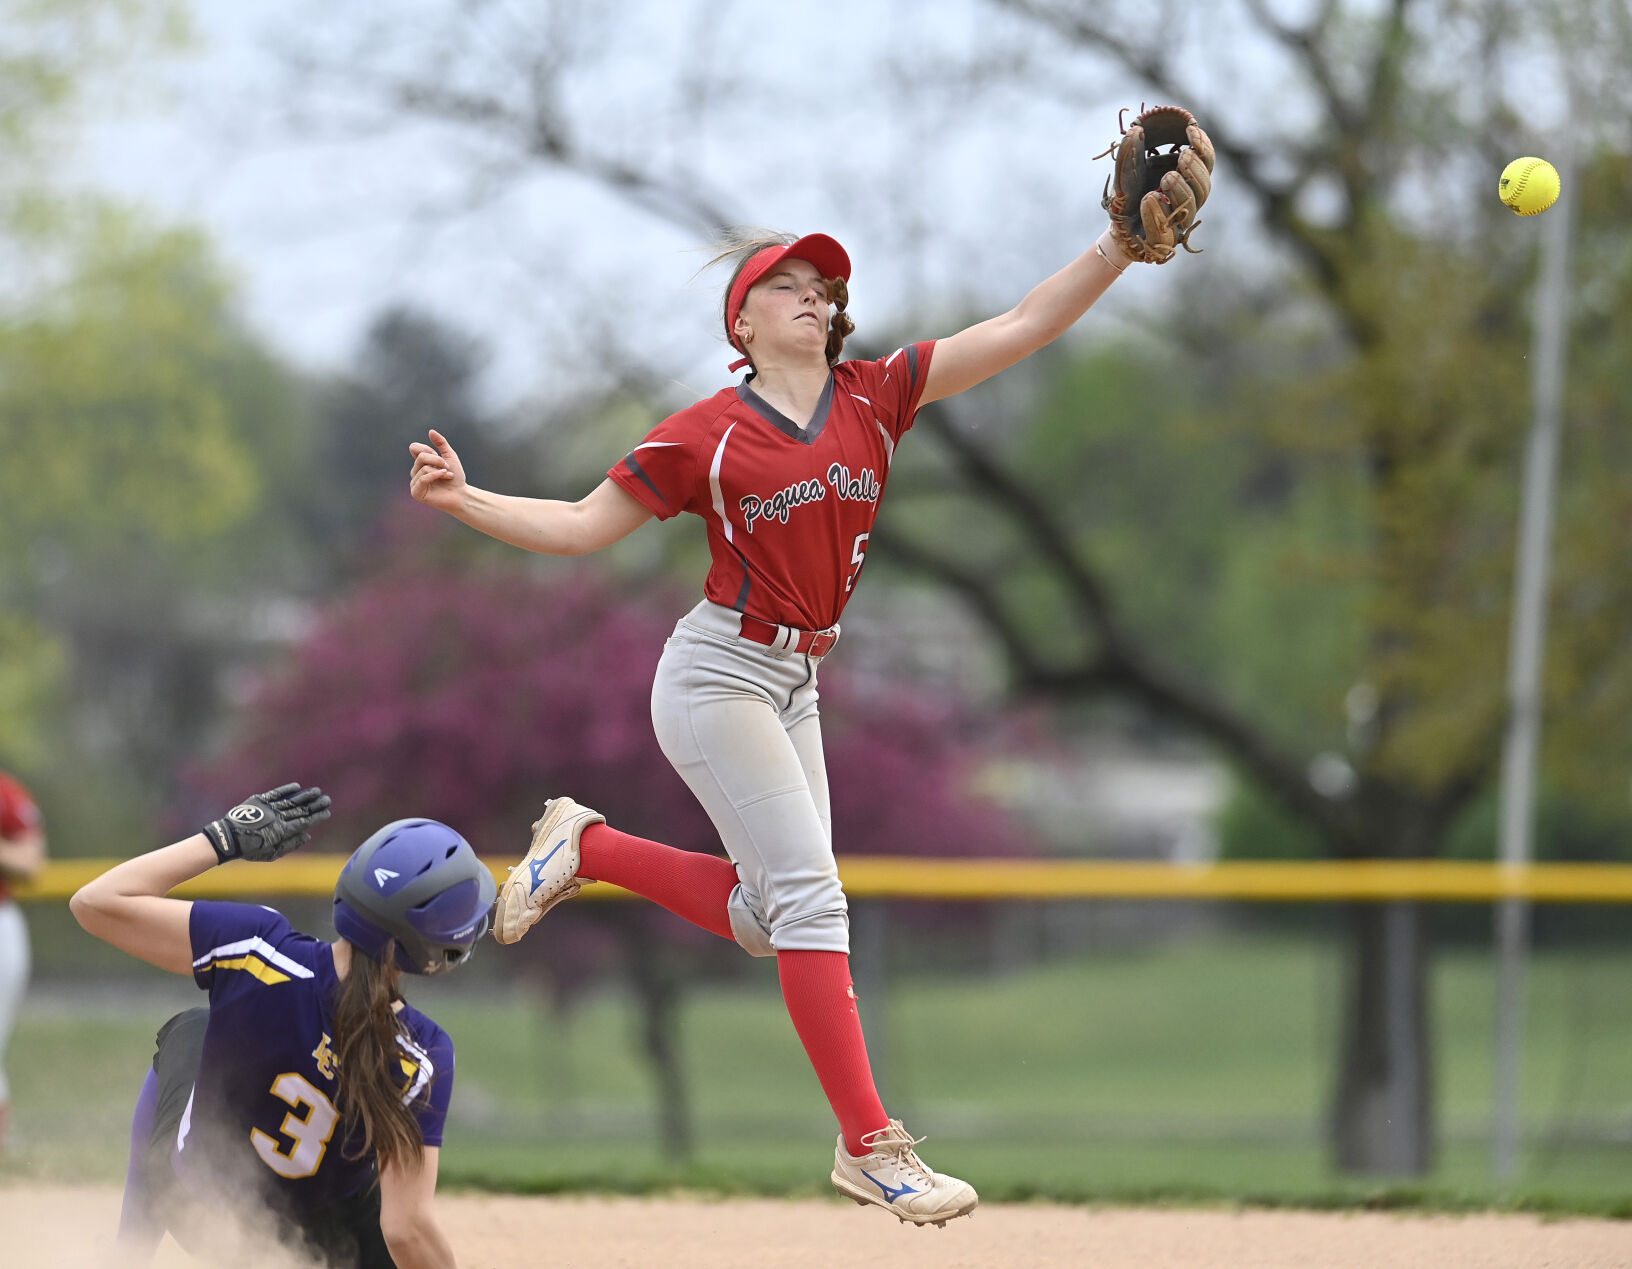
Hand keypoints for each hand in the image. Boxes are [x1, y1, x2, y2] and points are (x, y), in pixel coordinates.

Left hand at [202, 784, 331, 864]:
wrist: (228, 839)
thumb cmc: (250, 849)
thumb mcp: (271, 854)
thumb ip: (290, 845)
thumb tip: (307, 835)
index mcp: (281, 831)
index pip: (304, 822)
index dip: (316, 816)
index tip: (327, 812)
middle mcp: (277, 818)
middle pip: (300, 810)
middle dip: (315, 805)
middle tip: (327, 800)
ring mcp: (269, 808)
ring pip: (291, 800)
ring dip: (305, 795)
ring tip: (317, 791)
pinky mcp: (259, 801)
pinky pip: (276, 794)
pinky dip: (286, 790)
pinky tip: (297, 786)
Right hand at [409, 429, 468, 511]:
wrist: (462, 494)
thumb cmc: (456, 477)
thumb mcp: (450, 456)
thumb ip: (441, 444)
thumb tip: (431, 431)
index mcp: (420, 463)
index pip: (414, 448)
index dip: (428, 449)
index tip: (439, 455)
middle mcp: (415, 472)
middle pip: (421, 457)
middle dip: (438, 460)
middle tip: (447, 467)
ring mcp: (415, 482)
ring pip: (423, 467)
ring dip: (440, 470)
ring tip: (448, 475)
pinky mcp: (416, 493)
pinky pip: (422, 479)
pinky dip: (435, 475)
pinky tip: (444, 476)